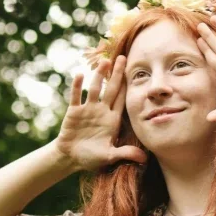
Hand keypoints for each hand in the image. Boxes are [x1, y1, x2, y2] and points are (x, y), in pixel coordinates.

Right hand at [55, 56, 147, 171]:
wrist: (70, 158)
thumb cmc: (91, 157)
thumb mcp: (110, 156)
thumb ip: (125, 154)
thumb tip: (144, 158)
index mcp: (112, 120)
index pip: (122, 100)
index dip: (127, 86)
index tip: (134, 72)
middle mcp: (101, 111)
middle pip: (110, 89)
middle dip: (116, 74)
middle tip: (123, 57)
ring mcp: (87, 109)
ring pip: (94, 89)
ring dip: (98, 75)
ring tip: (104, 61)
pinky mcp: (74, 112)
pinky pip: (76, 96)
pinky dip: (77, 86)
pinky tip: (80, 75)